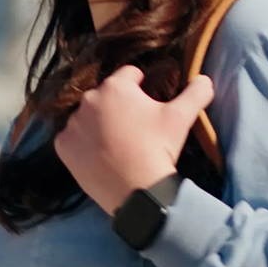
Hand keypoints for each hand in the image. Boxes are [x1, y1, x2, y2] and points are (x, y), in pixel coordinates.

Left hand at [53, 66, 215, 215]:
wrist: (138, 191)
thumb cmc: (158, 148)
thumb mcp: (181, 118)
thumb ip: (196, 92)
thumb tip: (205, 78)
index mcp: (115, 86)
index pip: (130, 75)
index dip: (141, 87)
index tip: (148, 106)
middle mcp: (88, 99)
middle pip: (106, 96)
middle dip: (118, 106)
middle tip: (134, 128)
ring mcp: (72, 123)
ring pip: (88, 116)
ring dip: (99, 124)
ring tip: (116, 144)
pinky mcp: (62, 146)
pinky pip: (73, 138)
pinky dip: (83, 144)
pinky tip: (99, 156)